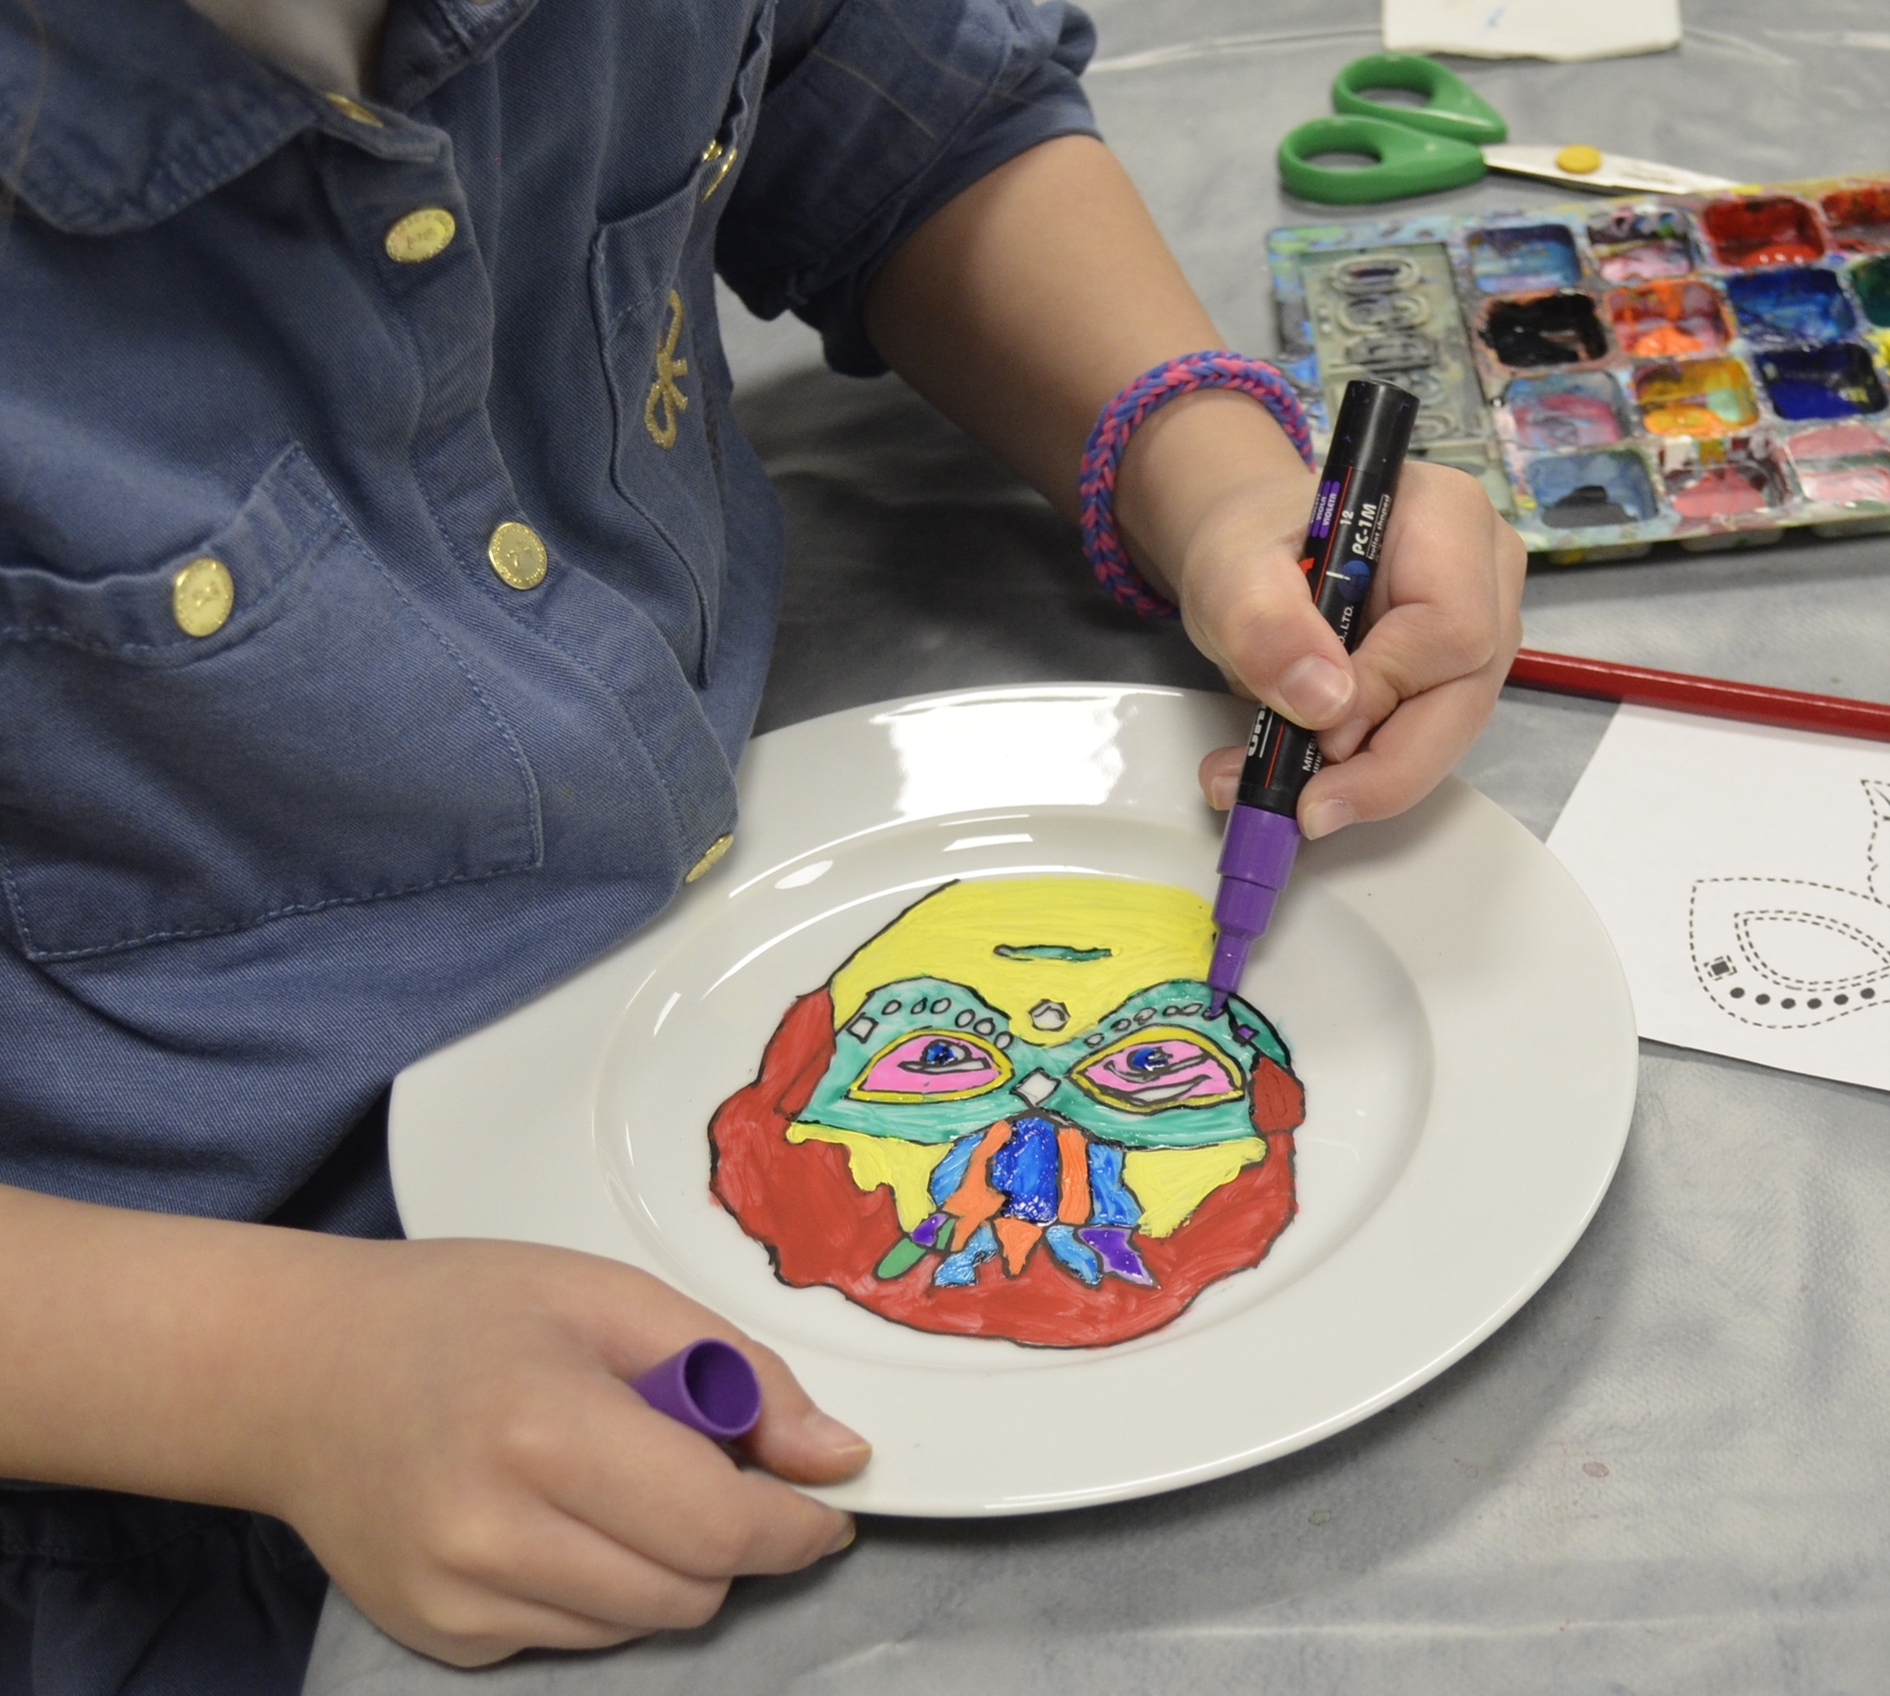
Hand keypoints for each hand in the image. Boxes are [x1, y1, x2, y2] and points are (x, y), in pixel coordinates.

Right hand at [268, 1238, 866, 1665]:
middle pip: (692, 1589)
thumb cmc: (456, 1313)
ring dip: (669, 1562)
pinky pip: (578, 1637)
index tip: (822, 1500)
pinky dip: (602, 1584)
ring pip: (644, 1623)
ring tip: (612, 1472)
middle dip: (730, 1534)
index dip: (794, 1522)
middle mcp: (493, 1533)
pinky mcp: (440, 1639)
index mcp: (544, 1427)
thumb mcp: (607, 1294)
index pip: (718, 1526)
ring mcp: (458, 1600)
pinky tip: (555, 1511)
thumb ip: (734, 1369)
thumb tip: (835, 1454)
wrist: (297, 1372)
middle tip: (698, 1456)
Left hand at [1170, 449, 1524, 836]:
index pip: (1453, 629)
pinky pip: (1423, 739)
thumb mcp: (1231, 571)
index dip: (1387, 692)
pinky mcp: (1453, 676)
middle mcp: (1484, 573)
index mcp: (1445, 518)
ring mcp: (1481, 628)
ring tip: (1279, 784)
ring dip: (1365, 776)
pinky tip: (1299, 774)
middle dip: (1384, 765)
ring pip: (1448, 731)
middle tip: (1309, 805)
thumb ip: (1266, 626)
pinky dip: (1359, 770)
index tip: (1318, 730)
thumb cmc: (1253, 542)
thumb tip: (1325, 702)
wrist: (1251, 555)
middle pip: (1466, 695)